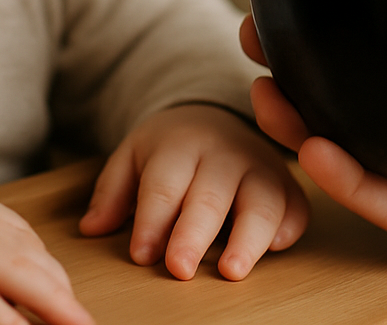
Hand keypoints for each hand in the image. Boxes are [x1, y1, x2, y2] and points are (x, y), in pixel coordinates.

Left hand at [77, 103, 307, 280]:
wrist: (214, 116)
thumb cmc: (169, 150)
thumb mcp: (132, 157)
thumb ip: (112, 192)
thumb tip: (91, 229)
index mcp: (179, 144)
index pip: (163, 186)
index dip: (152, 221)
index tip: (141, 255)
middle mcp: (222, 153)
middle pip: (208, 196)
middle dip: (194, 234)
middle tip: (179, 269)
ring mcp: (259, 166)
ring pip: (259, 201)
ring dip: (247, 237)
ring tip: (231, 271)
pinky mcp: (286, 184)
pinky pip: (295, 204)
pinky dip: (289, 225)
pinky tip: (276, 246)